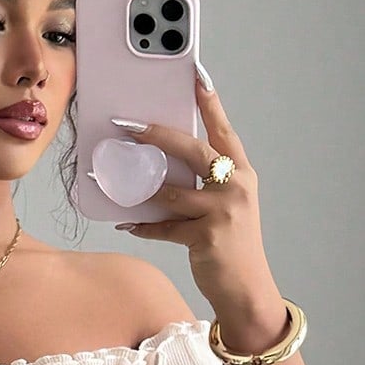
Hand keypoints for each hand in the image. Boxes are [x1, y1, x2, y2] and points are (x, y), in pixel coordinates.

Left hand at [114, 69, 281, 320]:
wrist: (247, 289)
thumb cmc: (233, 246)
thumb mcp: (228, 207)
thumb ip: (206, 184)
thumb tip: (164, 165)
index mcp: (241, 174)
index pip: (223, 131)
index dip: (210, 103)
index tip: (197, 75)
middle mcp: (235, 187)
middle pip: (192, 150)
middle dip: (158, 134)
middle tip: (129, 125)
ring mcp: (223, 211)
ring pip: (173, 190)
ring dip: (142, 188)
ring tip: (117, 181)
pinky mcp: (207, 236)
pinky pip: (166, 227)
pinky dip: (145, 226)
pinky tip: (128, 223)